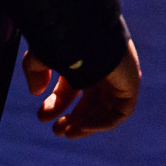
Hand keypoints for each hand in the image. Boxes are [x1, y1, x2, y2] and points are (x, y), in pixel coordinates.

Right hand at [23, 37, 140, 139]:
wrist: (86, 31)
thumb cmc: (64, 38)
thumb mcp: (42, 56)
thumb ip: (36, 72)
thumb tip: (35, 92)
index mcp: (84, 60)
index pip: (72, 88)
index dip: (57, 104)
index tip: (42, 117)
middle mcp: (103, 68)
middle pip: (90, 102)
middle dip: (73, 118)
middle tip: (57, 131)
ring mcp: (118, 76)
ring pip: (106, 109)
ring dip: (87, 125)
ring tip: (68, 134)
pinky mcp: (130, 84)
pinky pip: (121, 112)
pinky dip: (103, 123)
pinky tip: (83, 126)